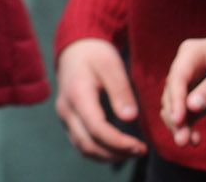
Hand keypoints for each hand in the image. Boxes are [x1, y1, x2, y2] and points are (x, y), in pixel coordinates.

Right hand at [56, 38, 146, 161]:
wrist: (75, 50)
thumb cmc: (95, 55)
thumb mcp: (111, 65)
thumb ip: (120, 91)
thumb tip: (130, 118)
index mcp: (77, 95)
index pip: (96, 128)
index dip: (119, 142)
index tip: (141, 146)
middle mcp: (66, 109)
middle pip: (88, 143)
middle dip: (116, 153)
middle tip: (141, 150)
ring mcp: (65, 116)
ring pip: (83, 147)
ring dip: (108, 156)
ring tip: (132, 151)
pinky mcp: (68, 120)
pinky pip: (81, 143)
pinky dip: (100, 151)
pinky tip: (118, 149)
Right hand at [163, 37, 205, 146]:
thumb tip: (191, 107)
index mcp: (191, 52)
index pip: (178, 78)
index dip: (176, 100)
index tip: (179, 121)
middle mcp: (185, 65)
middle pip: (172, 92)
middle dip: (175, 117)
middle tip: (182, 141)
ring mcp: (189, 78)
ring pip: (174, 102)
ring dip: (179, 123)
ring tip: (187, 142)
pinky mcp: (195, 91)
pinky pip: (185, 108)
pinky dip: (188, 122)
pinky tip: (194, 137)